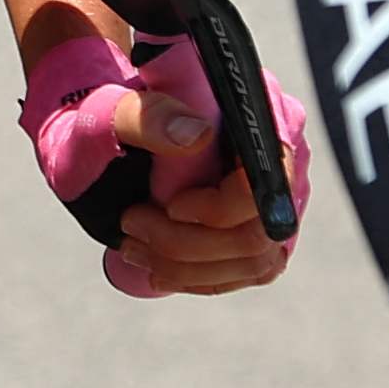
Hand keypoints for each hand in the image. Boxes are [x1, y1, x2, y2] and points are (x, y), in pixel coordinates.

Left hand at [17, 1, 311, 299]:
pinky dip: (198, 276)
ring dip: (188, 266)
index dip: (222, 207)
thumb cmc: (109, 120)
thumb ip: (148, 116)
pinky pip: (246, 272)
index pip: (269, 180)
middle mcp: (281, 158)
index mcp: (261, 115)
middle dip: (189, 243)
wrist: (107, 137)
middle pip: (260, 231)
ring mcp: (277, 197)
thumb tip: (196, 135)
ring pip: (254, 260)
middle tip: (131, 227)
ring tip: (134, 249)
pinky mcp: (261, 229)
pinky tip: (158, 268)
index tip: (170, 206)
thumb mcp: (113, 111)